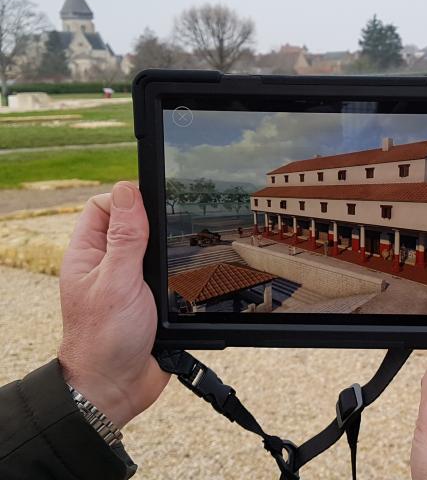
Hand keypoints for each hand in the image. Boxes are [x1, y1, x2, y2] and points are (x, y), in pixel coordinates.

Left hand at [58, 181, 168, 427]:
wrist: (118, 387)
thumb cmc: (105, 339)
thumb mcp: (117, 280)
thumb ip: (125, 235)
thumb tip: (128, 189)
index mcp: (88, 254)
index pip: (104, 206)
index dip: (128, 199)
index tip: (152, 205)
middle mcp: (107, 264)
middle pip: (133, 224)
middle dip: (155, 222)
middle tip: (172, 231)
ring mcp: (129, 281)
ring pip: (154, 248)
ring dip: (168, 249)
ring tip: (180, 254)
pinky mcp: (150, 298)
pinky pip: (167, 274)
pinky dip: (178, 272)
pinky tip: (188, 276)